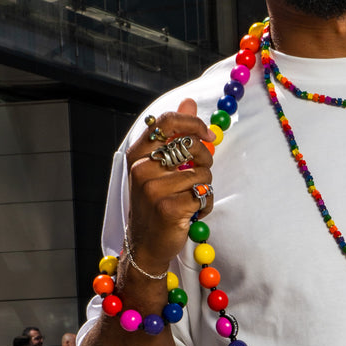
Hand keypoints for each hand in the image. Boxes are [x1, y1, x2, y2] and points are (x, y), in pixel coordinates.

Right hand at [125, 98, 214, 270]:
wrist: (146, 244)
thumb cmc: (155, 203)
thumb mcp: (158, 167)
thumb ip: (173, 134)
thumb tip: (189, 102)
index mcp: (138, 155)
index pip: (167, 122)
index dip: (193, 123)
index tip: (207, 135)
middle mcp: (142, 169)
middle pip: (190, 146)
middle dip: (205, 160)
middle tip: (201, 174)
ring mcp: (153, 190)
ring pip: (201, 175)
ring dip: (205, 188)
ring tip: (191, 200)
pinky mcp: (169, 209)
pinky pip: (203, 196)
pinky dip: (206, 205)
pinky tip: (193, 213)